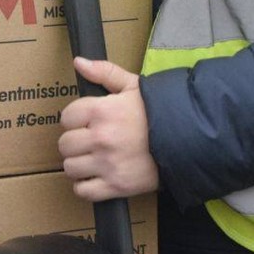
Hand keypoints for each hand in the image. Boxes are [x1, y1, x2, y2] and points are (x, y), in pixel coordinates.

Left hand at [58, 57, 159, 202]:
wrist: (188, 140)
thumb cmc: (160, 112)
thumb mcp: (133, 85)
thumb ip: (104, 72)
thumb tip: (79, 62)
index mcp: (102, 111)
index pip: (67, 117)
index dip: (75, 120)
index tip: (86, 122)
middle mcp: (101, 138)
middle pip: (65, 145)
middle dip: (75, 143)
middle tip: (89, 142)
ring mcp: (107, 164)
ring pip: (70, 168)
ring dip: (78, 165)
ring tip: (91, 160)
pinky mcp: (116, 186)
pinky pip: (83, 191)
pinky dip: (85, 187)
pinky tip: (95, 178)